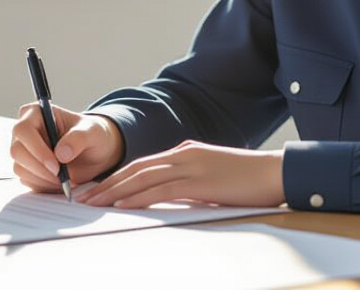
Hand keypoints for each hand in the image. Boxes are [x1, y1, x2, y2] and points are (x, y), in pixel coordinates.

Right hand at [10, 103, 124, 192]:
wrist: (95, 152)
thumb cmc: (93, 135)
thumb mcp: (93, 132)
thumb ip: (78, 138)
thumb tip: (61, 154)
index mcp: (36, 113)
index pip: (23, 130)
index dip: (37, 149)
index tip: (57, 166)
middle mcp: (25, 131)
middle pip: (17, 151)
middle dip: (40, 168)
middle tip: (63, 178)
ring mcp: (24, 150)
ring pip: (20, 168)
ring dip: (44, 179)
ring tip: (67, 179)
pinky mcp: (26, 167)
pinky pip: (27, 180)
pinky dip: (44, 185)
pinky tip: (61, 182)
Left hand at [75, 140, 284, 208]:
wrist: (275, 173)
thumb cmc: (248, 180)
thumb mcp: (213, 177)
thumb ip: (191, 182)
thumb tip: (170, 197)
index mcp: (185, 152)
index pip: (143, 164)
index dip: (117, 177)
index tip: (98, 189)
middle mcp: (183, 155)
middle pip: (135, 168)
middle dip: (107, 184)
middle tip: (84, 197)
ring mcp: (190, 166)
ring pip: (142, 178)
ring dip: (114, 192)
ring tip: (93, 204)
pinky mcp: (198, 181)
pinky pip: (160, 190)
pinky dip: (138, 197)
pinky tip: (122, 205)